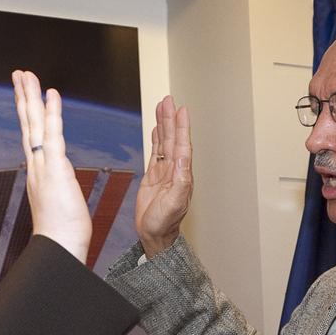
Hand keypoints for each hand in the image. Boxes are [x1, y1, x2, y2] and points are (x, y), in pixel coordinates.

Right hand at [12, 70, 90, 262]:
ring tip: (26, 74)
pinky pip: (53, 135)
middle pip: (27, 124)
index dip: (29, 114)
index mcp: (38, 172)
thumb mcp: (60, 203)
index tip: (25, 95)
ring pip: (34, 124)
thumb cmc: (62, 233)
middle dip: (23, 97)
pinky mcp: (55, 169)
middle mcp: (36, 166)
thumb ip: (58, 188)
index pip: (32, 136)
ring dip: (31, 96)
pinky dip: (52, 113)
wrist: (59, 248)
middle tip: (18, 73)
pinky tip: (51, 93)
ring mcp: (43, 166)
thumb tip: (60, 183)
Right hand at [136, 96, 192, 256]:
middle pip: (172, 138)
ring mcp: (164, 172)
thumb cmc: (166, 222)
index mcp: (182, 174)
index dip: (181, 126)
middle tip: (168, 99)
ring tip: (162, 106)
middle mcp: (175, 169)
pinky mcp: (153, 176)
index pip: (182, 144)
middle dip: (170, 118)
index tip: (180, 109)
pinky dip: (155, 138)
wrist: (155, 235)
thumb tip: (182, 158)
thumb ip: (180, 180)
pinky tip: (155, 128)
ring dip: (163, 124)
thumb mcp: (174, 202)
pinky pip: (155, 152)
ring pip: (163, 142)